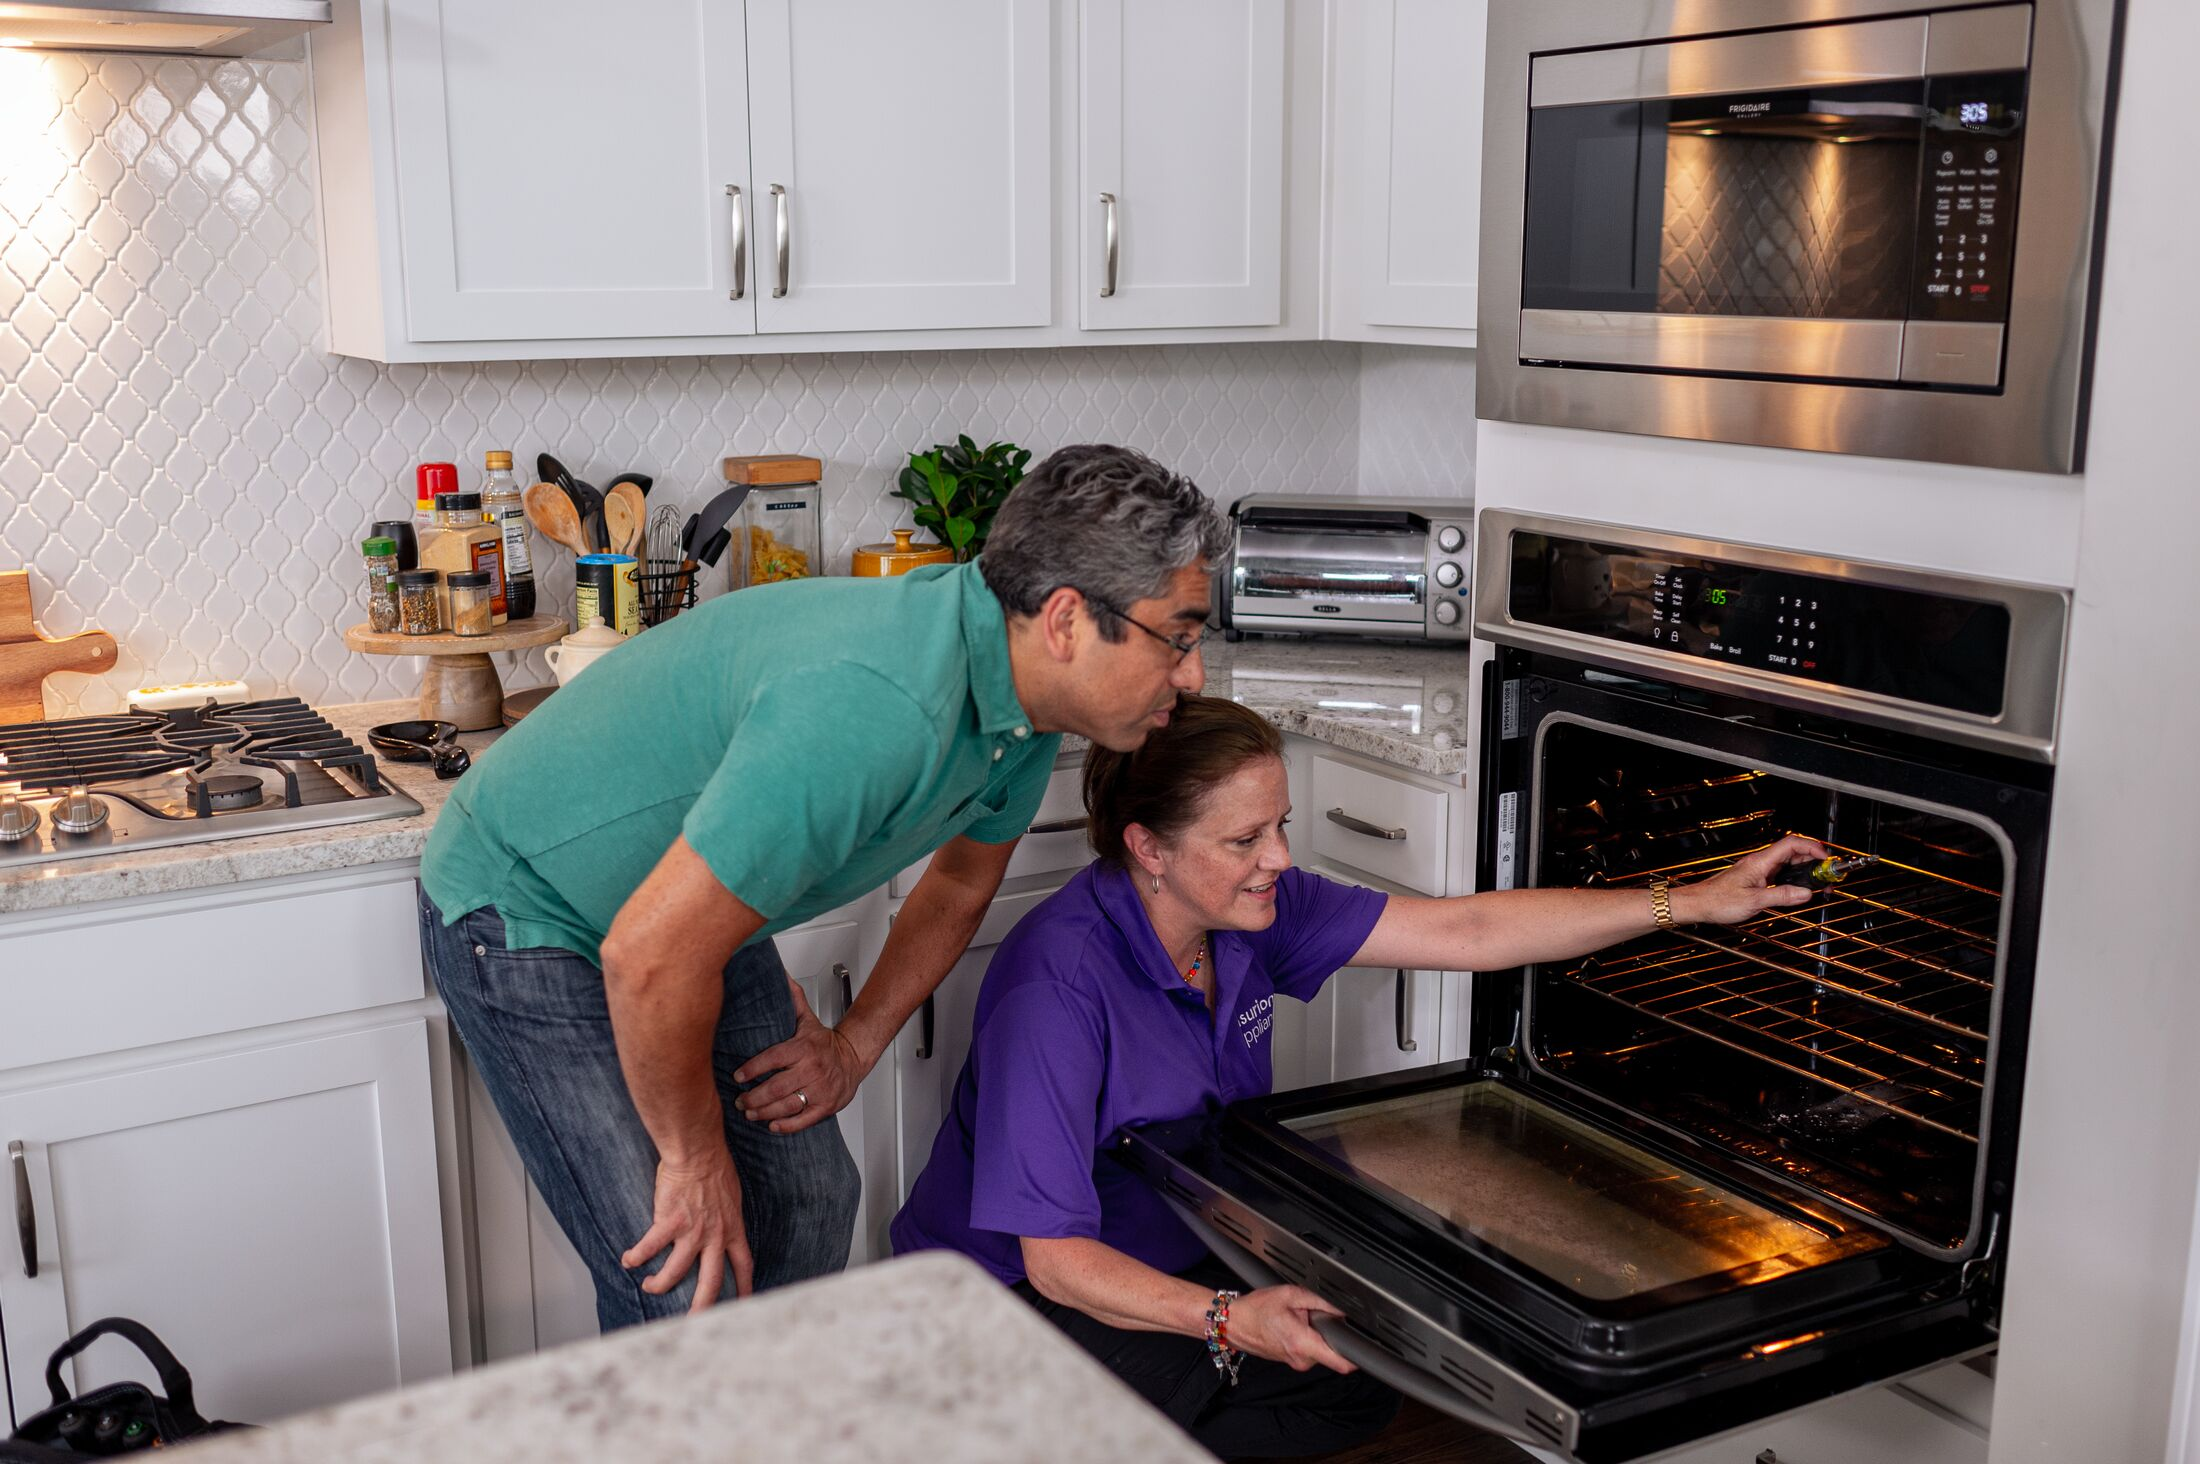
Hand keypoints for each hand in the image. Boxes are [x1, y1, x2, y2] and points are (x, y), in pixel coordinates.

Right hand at [621, 1145, 751, 1308]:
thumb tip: (723, 1227)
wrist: (698, 1152)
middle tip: (693, 1320)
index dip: (744, 1286)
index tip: (744, 1302)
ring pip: (676, 1271)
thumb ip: (727, 1217)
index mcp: (732, 1229)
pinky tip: (628, 1260)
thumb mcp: (732, 1198)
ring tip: (649, 1286)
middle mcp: (715, 1236)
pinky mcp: (669, 1222)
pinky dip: (637, 1256)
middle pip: (712, 1281)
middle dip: (702, 1305)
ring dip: (660, 1283)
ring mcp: (692, 1231)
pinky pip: (650, 1246)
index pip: (743, 1264)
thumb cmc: (715, 1168)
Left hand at [734, 980, 867, 1133]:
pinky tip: (772, 1125)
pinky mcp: (826, 1106)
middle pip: (776, 1087)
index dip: (752, 1069)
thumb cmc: (824, 1042)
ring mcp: (820, 1090)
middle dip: (753, 1097)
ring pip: (787, 1106)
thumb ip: (792, 999)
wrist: (854, 1057)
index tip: (738, 1076)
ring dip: (764, 1112)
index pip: (773, 1059)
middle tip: (739, 1100)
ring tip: (749, 1113)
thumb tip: (780, 975)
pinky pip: (803, 1120)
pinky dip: (786, 1126)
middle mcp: (812, 1070)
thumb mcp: (807, 1019)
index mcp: (804, 1048)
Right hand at [1220, 1286, 1356, 1373]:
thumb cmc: (1256, 1309)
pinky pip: (1309, 1351)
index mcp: (1302, 1343)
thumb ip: (1320, 1301)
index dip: (1357, 1357)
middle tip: (1313, 1315)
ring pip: (1321, 1349)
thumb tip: (1341, 1309)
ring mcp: (1296, 1362)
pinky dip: (1307, 1339)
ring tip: (1298, 1319)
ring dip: (1316, 1335)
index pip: (1341, 1362)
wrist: (1233, 1323)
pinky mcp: (1293, 1361)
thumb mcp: (1290, 1294)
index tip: (1363, 1346)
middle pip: (1332, 1351)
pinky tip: (1293, 1326)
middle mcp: (1301, 1358)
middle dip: (1329, 1332)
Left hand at [1673, 834, 1831, 925]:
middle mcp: (1760, 863)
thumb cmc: (1718, 901)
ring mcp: (1759, 870)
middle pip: (1793, 852)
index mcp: (1760, 862)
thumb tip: (1806, 893)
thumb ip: (1782, 896)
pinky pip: (1781, 873)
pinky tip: (1799, 889)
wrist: (1699, 904)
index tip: (1826, 859)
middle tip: (1826, 875)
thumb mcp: (1754, 901)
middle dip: (1813, 860)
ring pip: (1788, 863)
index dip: (1812, 847)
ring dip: (1805, 870)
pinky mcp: (1757, 879)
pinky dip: (1794, 878)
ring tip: (1818, 883)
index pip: (1791, 844)